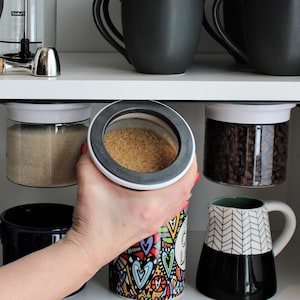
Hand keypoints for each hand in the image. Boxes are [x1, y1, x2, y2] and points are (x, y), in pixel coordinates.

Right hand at [64, 145, 198, 273]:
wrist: (89, 249)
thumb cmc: (93, 226)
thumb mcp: (89, 187)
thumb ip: (88, 162)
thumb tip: (90, 148)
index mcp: (149, 205)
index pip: (183, 183)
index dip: (191, 165)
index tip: (189, 152)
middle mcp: (157, 214)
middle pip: (186, 191)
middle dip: (189, 171)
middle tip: (184, 156)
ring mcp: (156, 222)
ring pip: (182, 201)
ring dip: (184, 185)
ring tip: (180, 170)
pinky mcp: (151, 226)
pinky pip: (173, 210)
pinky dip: (178, 197)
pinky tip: (172, 191)